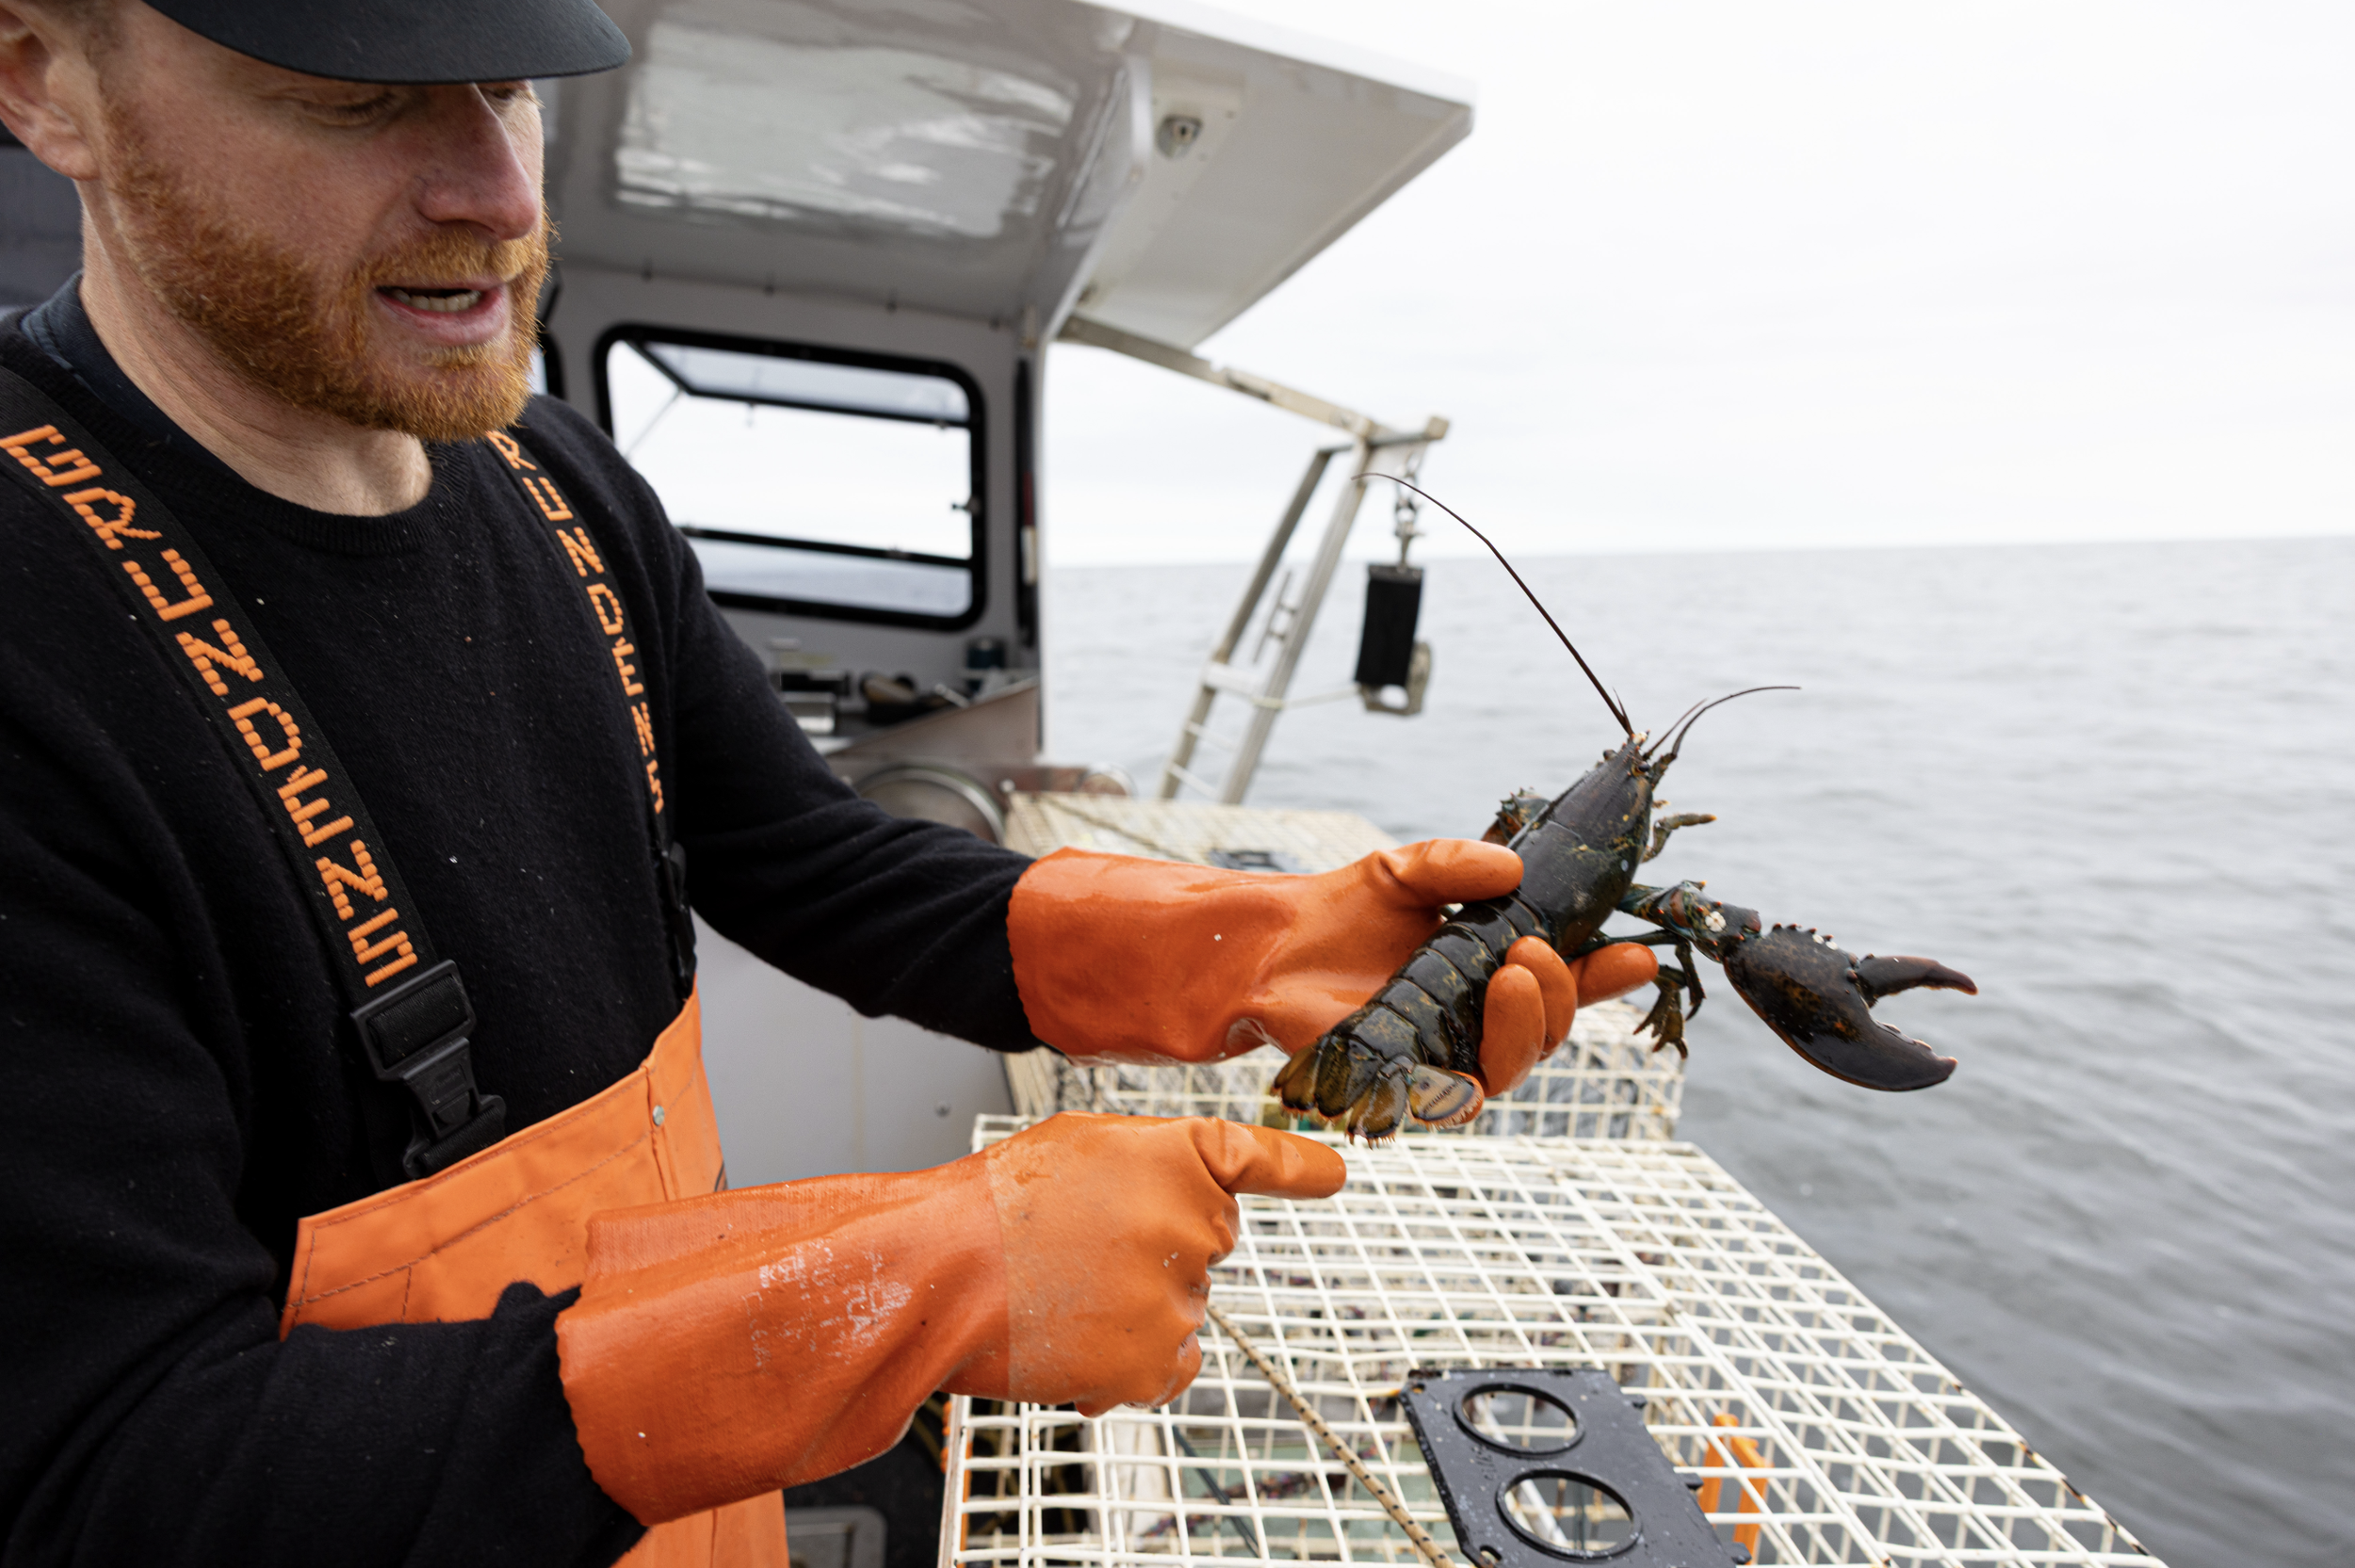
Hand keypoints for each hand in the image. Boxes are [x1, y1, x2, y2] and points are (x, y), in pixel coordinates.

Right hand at [951, 1113, 1343, 1414]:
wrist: (938, 1273)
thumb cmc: (993, 1208)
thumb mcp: (1083, 1145)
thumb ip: (1150, 1165)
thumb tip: (1185, 1201)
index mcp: (1180, 1155)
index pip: (1261, 1158)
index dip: (1302, 1168)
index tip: (1332, 1173)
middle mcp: (1196, 1221)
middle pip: (1205, 1243)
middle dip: (1155, 1249)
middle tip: (1080, 1247)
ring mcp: (1182, 1294)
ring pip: (1181, 1307)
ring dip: (1134, 1309)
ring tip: (1063, 1292)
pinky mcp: (1158, 1358)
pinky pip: (1170, 1364)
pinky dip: (1131, 1361)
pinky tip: (1078, 1337)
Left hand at [1009, 841, 1659, 1087]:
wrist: (1266, 953)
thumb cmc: (1338, 914)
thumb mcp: (1402, 870)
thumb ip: (1453, 862)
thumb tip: (1511, 867)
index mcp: (1495, 968)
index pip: (1570, 976)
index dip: (1609, 972)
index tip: (1637, 953)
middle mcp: (1481, 1018)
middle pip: (1553, 1026)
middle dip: (1562, 993)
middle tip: (1531, 952)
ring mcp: (1449, 1056)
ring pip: (1516, 1065)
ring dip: (1528, 1025)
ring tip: (1510, 976)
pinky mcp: (1408, 1090)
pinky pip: (1453, 1102)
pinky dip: (1466, 1081)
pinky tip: (1463, 1055)